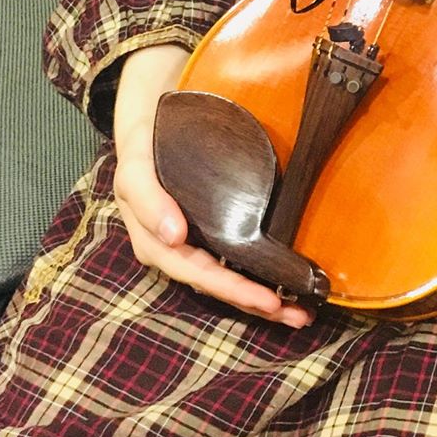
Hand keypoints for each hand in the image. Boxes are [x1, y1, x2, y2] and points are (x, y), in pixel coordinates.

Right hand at [111, 43, 314, 328]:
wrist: (152, 122)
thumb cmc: (143, 147)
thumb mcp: (135, 167)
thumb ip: (148, 199)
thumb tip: (174, 237)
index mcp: (155, 242)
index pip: (197, 272)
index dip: (231, 288)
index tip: (267, 300)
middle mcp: (177, 250)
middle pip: (217, 285)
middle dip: (254, 303)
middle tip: (295, 315)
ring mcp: (196, 244)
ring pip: (229, 280)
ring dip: (263, 301)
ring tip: (301, 314)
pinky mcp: (213, 233)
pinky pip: (236, 261)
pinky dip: (261, 278)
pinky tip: (289, 290)